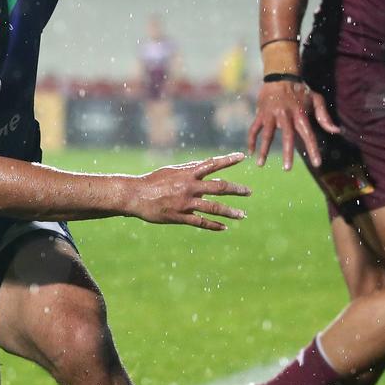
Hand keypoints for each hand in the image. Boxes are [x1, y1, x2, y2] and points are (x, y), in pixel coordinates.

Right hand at [128, 152, 249, 230]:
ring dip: (230, 212)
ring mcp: (185, 203)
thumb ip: (190, 168)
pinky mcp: (179, 216)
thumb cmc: (153, 181)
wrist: (135, 195)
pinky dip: (213, 225)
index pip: (212, 164)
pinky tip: (224, 227)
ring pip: (213, 208)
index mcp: (187, 174)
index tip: (243, 156)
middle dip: (236, 190)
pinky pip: (200, 222)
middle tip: (249, 191)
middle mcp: (189, 187)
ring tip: (243, 215)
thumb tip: (207, 164)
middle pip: (219, 187)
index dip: (228, 160)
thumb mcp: (172, 170)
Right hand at [247, 79, 340, 169]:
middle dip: (287, 153)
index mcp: (300, 114)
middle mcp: (286, 115)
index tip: (317, 164)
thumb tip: (337, 131)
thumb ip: (324, 116)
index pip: (308, 135)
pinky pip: (254, 129)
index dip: (313, 149)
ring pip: (267, 134)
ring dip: (264, 150)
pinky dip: (251, 140)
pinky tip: (250, 151)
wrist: (280, 76)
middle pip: (287, 137)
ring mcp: (271, 115)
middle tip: (287, 169)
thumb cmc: (300, 89)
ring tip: (261, 164)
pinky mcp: (261, 114)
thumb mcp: (316, 99)